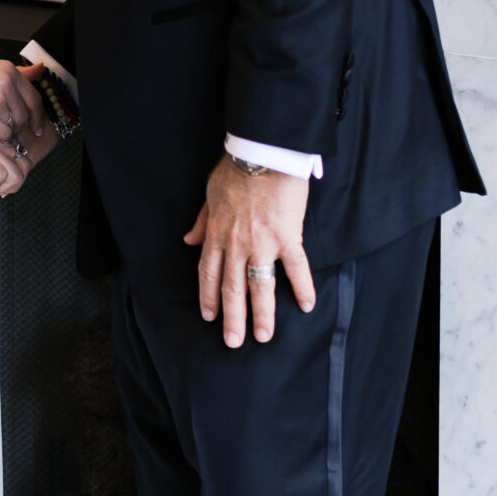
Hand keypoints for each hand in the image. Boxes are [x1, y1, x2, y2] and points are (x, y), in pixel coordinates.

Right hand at [0, 55, 45, 144]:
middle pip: (24, 115)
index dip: (37, 116)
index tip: (37, 127)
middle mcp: (5, 83)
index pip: (33, 97)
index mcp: (8, 70)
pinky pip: (1, 133)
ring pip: (13, 126)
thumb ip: (13, 71)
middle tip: (14, 135)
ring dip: (7, 132)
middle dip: (20, 127)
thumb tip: (40, 69)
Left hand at [185, 157, 315, 347]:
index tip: (210, 317)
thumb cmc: (236, 169)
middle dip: (232, 318)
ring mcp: (262, 243)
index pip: (208, 273)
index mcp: (217, 234)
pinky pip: (296, 268)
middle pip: (232, 288)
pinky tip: (308, 305)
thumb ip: (201, 221)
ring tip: (264, 336)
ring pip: (260, 286)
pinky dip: (302, 287)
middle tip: (234, 343)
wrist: (262, 153)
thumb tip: (188, 239)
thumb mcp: (209, 194)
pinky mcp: (287, 237)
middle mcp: (236, 245)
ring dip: (262, 314)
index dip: (208, 297)